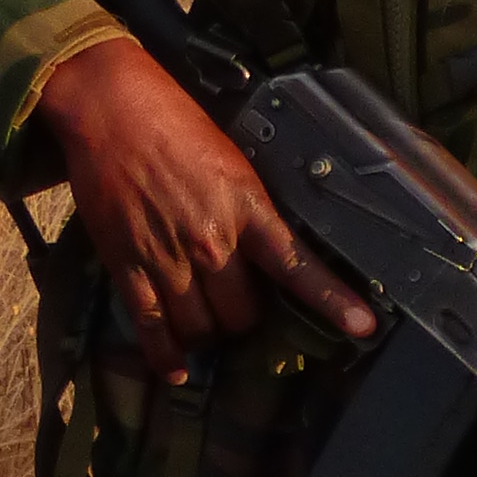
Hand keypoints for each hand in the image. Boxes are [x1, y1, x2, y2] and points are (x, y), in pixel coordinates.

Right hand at [40, 35, 376, 385]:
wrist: (111, 108)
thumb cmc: (175, 123)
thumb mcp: (232, 163)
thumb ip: (251, 210)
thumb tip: (266, 251)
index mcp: (246, 210)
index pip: (298, 267)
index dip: (333, 302)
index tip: (364, 327)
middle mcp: (211, 243)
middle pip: (243, 315)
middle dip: (244, 316)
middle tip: (238, 301)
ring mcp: (168, 260)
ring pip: (201, 329)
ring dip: (207, 333)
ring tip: (205, 318)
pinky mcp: (128, 267)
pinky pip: (152, 327)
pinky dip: (165, 354)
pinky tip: (175, 368)